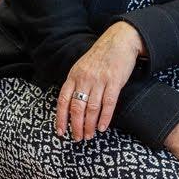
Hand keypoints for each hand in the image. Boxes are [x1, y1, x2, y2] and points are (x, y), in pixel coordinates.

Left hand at [55, 22, 142, 140]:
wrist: (118, 41)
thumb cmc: (100, 57)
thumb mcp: (81, 67)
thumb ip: (76, 84)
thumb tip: (70, 106)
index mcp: (73, 76)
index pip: (63, 100)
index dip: (61, 118)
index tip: (60, 131)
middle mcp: (84, 79)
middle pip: (77, 107)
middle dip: (76, 126)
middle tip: (77, 138)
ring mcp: (99, 80)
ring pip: (92, 108)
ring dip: (90, 125)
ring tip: (89, 135)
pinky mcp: (114, 81)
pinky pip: (108, 103)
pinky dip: (105, 118)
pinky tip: (102, 127)